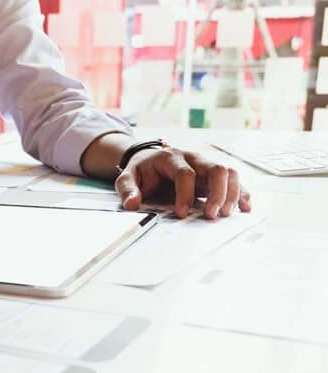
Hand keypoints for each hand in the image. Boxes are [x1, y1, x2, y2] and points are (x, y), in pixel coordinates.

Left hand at [116, 147, 251, 218]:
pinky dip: (242, 194)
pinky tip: (244, 209)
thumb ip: (128, 189)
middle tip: (210, 215)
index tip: (181, 213)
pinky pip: (235, 181)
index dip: (185, 193)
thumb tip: (132, 204)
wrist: (149, 160)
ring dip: (232, 194)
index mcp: (170, 157)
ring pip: (229, 172)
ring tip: (224, 214)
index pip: (185, 173)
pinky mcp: (214, 176)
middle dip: (217, 193)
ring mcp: (206, 165)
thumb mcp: (127, 177)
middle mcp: (193, 158)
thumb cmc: (141, 171)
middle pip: (216, 168)